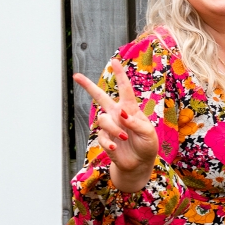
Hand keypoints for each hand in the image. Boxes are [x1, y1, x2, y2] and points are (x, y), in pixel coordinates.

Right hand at [74, 62, 158, 192]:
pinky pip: (101, 137)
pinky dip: (109, 142)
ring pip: (102, 120)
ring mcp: (110, 127)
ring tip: (124, 137)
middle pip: (100, 97)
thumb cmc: (147, 145)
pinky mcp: (105, 139)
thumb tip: (122, 115)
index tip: (115, 61)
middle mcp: (117, 115)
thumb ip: (137, 123)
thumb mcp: (148, 133)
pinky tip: (116, 147)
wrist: (140, 163)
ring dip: (114, 128)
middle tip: (75, 76)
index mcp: (130, 109)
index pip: (124, 89)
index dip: (120, 75)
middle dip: (88, 86)